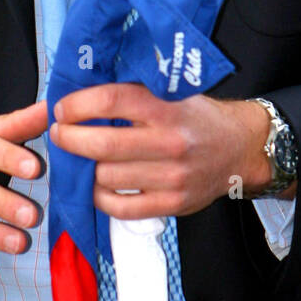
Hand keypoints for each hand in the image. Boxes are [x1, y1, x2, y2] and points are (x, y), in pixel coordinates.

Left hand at [50, 84, 279, 219]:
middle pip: (102, 143)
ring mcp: (172, 176)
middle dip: (69, 138)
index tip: (62, 108)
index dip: (77, 104)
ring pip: (106, 177)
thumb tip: (79, 92)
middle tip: (59, 133)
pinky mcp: (172, 204)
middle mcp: (170, 141)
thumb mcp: (172, 92)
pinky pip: (121, 208)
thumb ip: (133, 92)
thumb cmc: (197, 116)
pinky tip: (97, 184)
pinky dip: (100, 197)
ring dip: (83, 169)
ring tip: (78, 159)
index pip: (110, 101)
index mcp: (167, 107)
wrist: (240, 148)